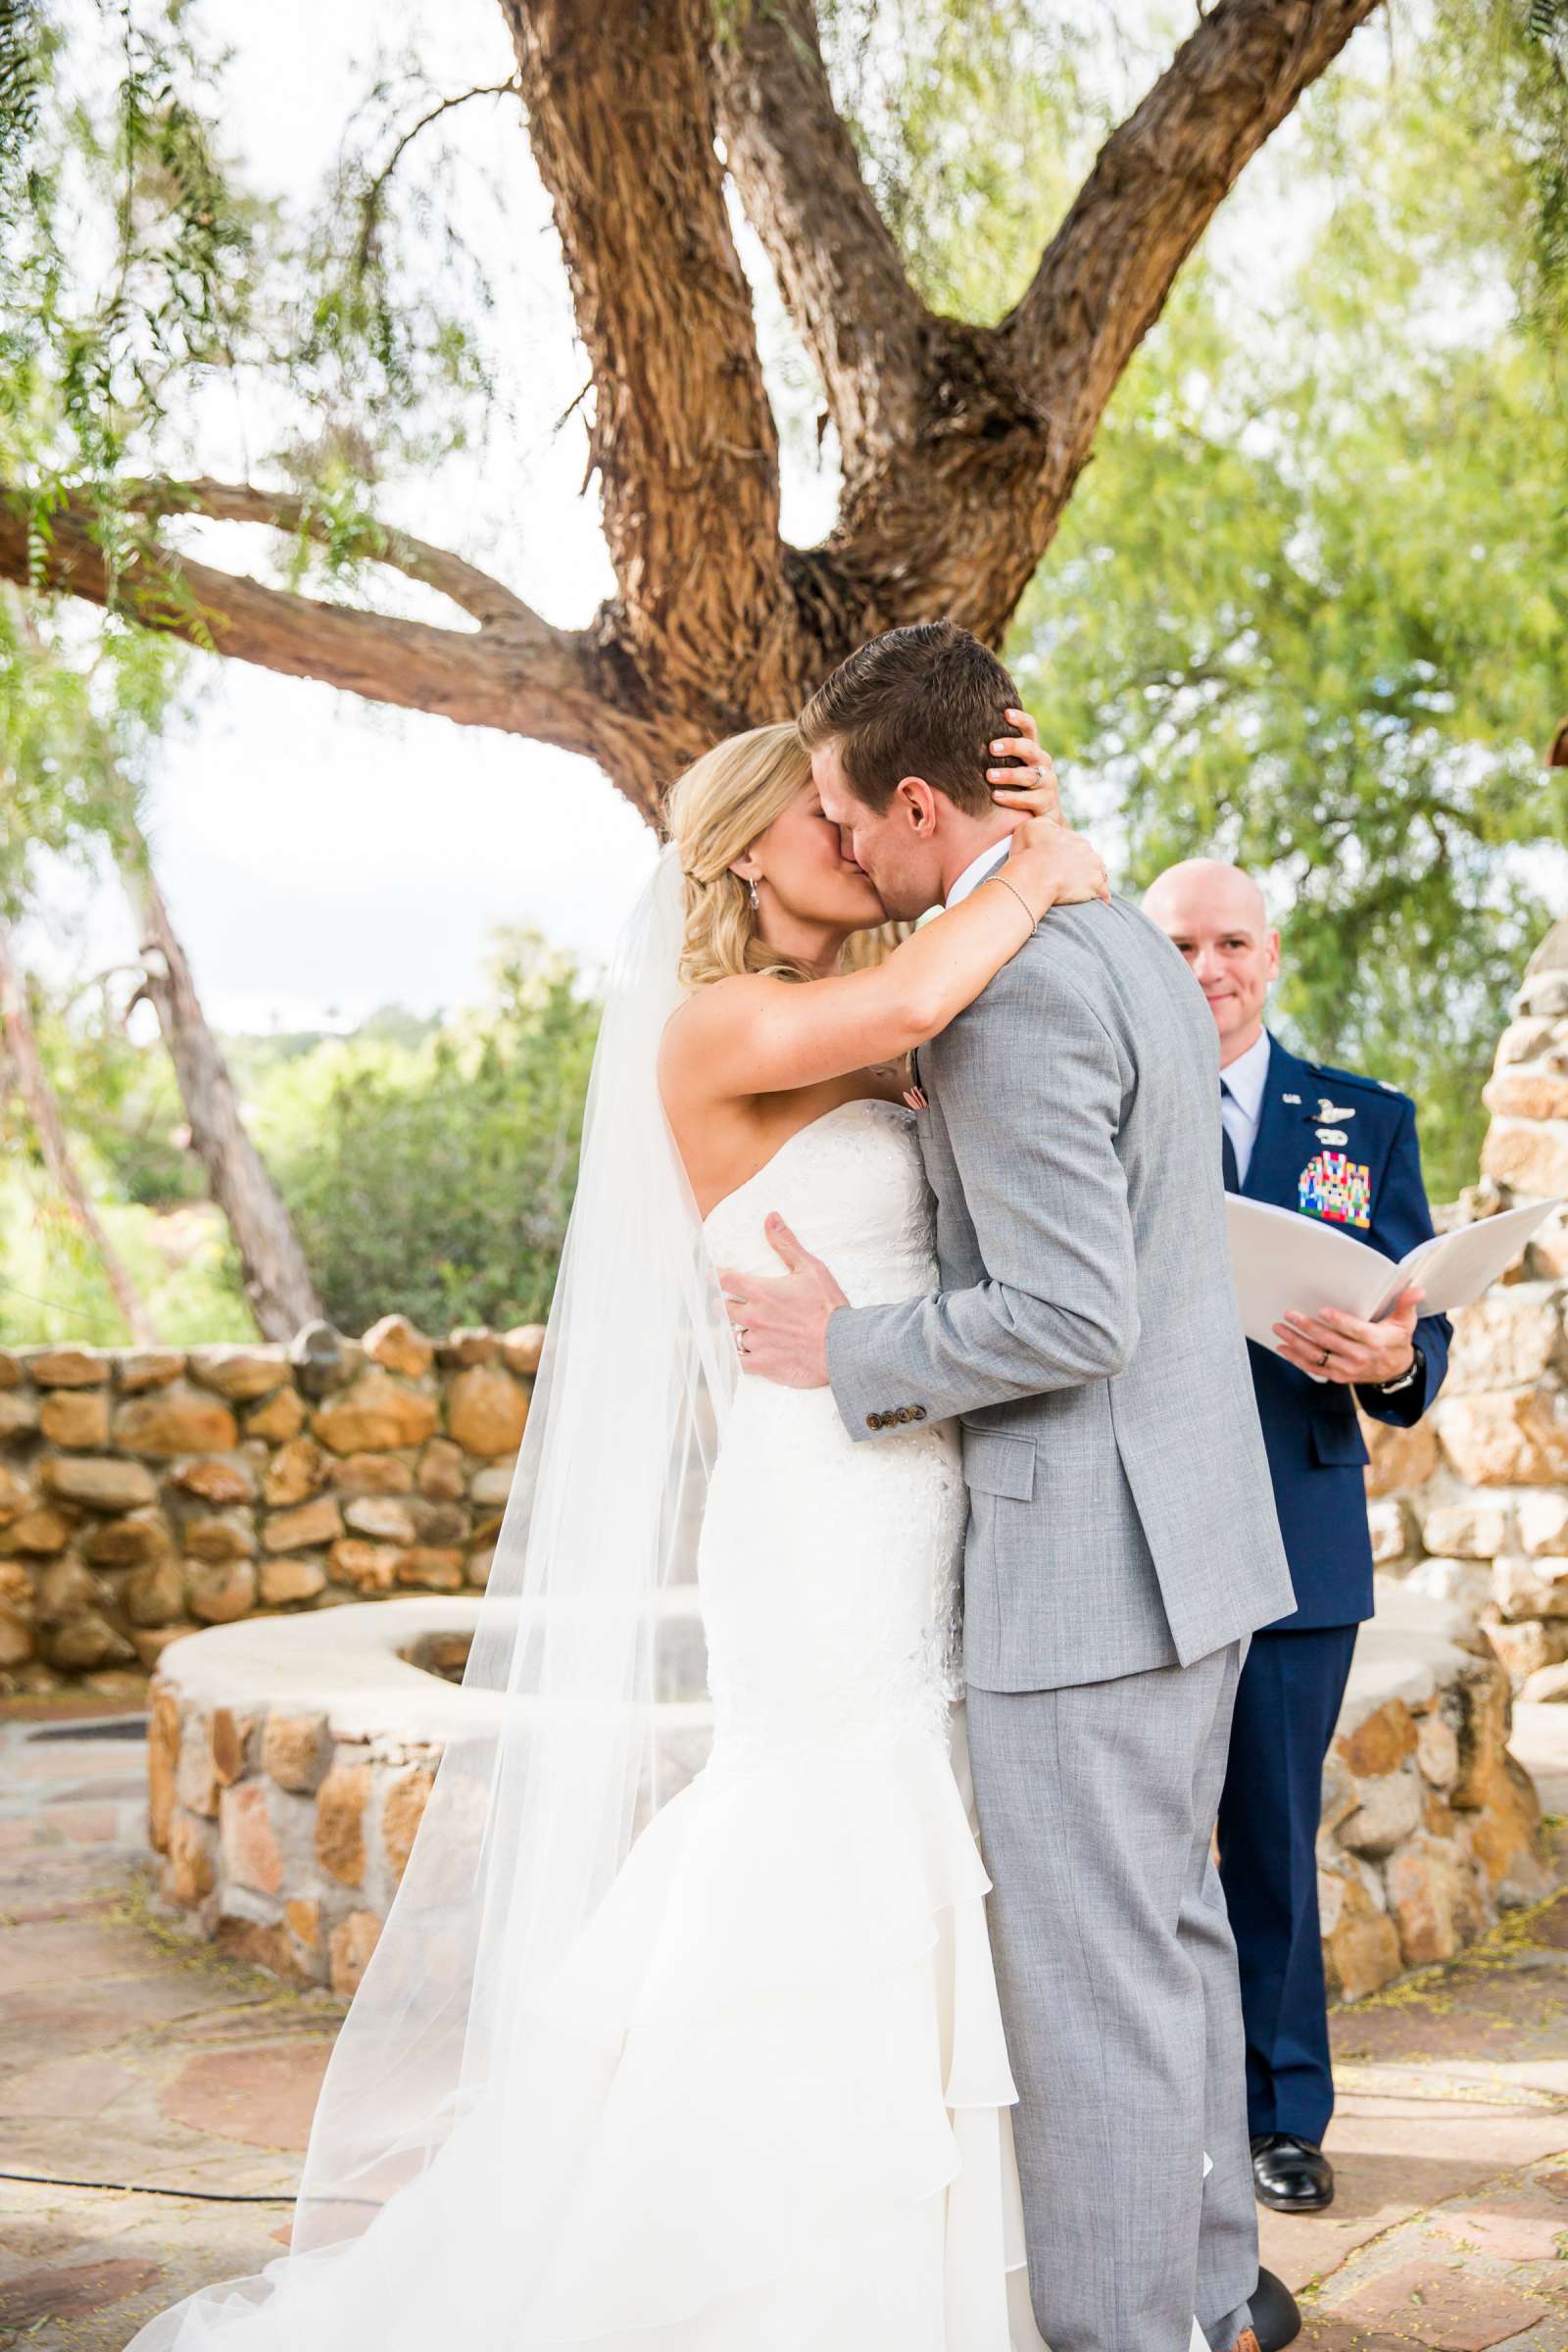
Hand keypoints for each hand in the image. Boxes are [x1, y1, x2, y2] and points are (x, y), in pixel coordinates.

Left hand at [719, 1215, 846, 1388]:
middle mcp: (754, 1316)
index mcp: (762, 1291)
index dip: (715, 1277)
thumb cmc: (829, 1306)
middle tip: (727, 1305)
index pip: (724, 1280)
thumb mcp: (811, 1268)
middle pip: (722, 1309)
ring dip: (734, 1333)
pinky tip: (741, 1357)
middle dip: (723, 1305)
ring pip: (731, 1337)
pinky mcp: (764, 1364)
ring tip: (740, 1332)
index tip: (710, 1276)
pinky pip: (739, 1364)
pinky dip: (739, 1360)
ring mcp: (757, 1341)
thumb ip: (786, 1244)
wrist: (842, 1345)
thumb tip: (770, 1218)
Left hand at [986, 707, 1058, 817]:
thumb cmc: (1018, 788)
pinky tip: (995, 796)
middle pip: (1030, 749)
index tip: (1005, 713)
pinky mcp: (1047, 803)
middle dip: (1011, 746)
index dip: (1020, 719)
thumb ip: (996, 755)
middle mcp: (1042, 764)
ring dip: (1008, 774)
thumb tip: (962, 738)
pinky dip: (1012, 797)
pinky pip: (1029, 799)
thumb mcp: (1009, 768)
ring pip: (1028, 775)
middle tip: (991, 747)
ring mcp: (1047, 783)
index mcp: (1032, 751)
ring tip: (989, 775)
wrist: (1041, 819)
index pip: (1030, 729)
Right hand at [997, 814, 1108, 916]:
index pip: (1075, 846)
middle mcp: (1089, 851)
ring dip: (1091, 881)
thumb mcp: (1030, 826)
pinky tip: (1094, 903)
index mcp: (1074, 838)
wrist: (1035, 875)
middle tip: (1067, 879)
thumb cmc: (1029, 853)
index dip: (1066, 856)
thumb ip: (1043, 824)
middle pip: (1088, 860)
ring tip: (1081, 891)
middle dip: (1080, 868)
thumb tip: (1048, 828)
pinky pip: (1104, 894)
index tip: (1058, 865)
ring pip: (1098, 875)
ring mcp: (1095, 869)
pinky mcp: (1097, 887)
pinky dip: (1100, 897)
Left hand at [1273, 1286, 1423, 1387]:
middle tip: (1290, 1314)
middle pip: (1330, 1342)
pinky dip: (1296, 1359)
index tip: (1322, 1311)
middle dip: (1307, 1328)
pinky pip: (1314, 1368)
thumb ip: (1407, 1304)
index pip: (1355, 1331)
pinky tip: (1282, 1347)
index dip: (1339, 1321)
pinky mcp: (1339, 1376)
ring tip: (1279, 1328)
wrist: (1396, 1370)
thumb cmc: (1397, 1339)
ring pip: (1318, 1356)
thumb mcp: (1405, 1321)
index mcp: (1376, 1341)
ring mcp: (1348, 1369)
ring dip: (1296, 1342)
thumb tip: (1417, 1290)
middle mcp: (1361, 1357)